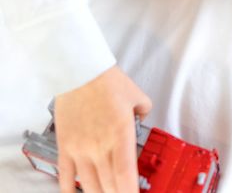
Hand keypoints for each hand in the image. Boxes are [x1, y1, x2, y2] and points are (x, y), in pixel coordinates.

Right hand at [54, 65, 151, 192]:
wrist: (80, 72)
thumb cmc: (108, 81)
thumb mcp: (137, 95)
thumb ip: (144, 111)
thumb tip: (142, 118)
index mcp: (120, 135)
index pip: (126, 176)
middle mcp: (100, 146)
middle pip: (110, 185)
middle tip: (123, 192)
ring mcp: (80, 149)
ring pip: (90, 185)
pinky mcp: (65, 147)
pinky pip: (66, 177)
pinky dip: (71, 190)